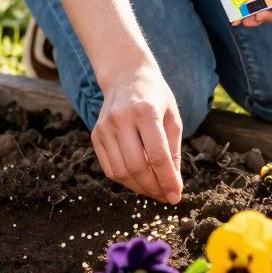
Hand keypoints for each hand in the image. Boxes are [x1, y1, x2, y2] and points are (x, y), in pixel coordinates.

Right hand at [92, 63, 183, 203]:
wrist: (126, 75)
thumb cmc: (155, 97)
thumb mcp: (173, 118)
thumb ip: (173, 151)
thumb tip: (173, 186)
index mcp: (146, 112)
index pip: (157, 155)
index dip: (167, 180)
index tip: (176, 197)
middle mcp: (122, 119)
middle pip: (136, 166)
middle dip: (153, 188)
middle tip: (166, 196)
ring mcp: (105, 127)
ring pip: (120, 172)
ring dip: (139, 188)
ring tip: (154, 191)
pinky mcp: (96, 134)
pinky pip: (109, 168)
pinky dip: (125, 180)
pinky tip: (138, 181)